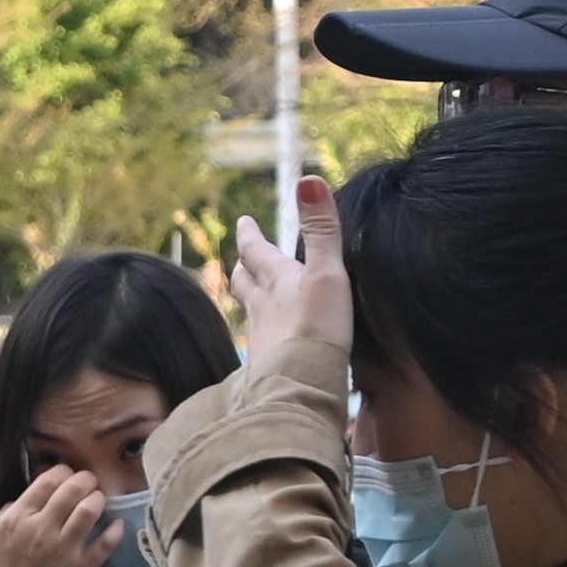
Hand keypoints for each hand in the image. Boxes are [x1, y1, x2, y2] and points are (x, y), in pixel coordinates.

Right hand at [0, 462, 112, 566]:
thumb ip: (11, 513)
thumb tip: (28, 499)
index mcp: (19, 518)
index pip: (49, 480)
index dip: (63, 472)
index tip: (67, 476)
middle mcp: (43, 528)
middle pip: (73, 489)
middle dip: (86, 480)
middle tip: (89, 484)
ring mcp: (64, 549)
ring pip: (90, 510)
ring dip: (98, 500)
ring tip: (98, 501)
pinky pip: (106, 544)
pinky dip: (115, 531)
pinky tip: (116, 526)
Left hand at [230, 169, 348, 362]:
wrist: (300, 387)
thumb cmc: (316, 328)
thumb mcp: (326, 272)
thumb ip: (321, 230)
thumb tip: (307, 179)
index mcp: (276, 281)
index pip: (257, 251)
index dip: (250, 235)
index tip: (243, 221)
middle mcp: (263, 309)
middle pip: (246, 284)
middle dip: (244, 268)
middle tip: (240, 260)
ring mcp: (264, 340)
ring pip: (252, 314)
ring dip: (252, 302)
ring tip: (254, 300)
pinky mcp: (269, 369)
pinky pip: (264, 346)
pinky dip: (267, 337)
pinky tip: (273, 346)